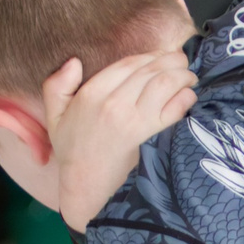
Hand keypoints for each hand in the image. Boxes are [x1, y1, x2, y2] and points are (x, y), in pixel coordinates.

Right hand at [45, 50, 198, 231]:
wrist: (86, 188)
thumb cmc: (74, 152)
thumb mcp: (54, 118)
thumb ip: (56, 86)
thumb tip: (74, 62)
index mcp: (91, 93)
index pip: (128, 63)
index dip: (149, 56)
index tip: (161, 55)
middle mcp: (114, 102)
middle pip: (151, 70)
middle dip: (171, 61)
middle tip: (182, 62)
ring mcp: (134, 119)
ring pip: (166, 83)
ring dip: (183, 75)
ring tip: (189, 76)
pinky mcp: (151, 136)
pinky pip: (175, 108)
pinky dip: (186, 97)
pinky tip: (189, 95)